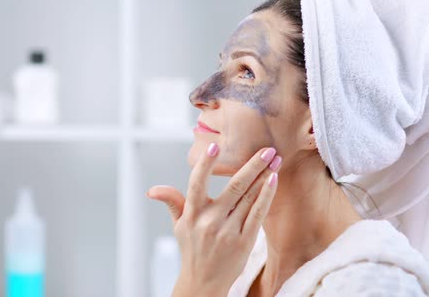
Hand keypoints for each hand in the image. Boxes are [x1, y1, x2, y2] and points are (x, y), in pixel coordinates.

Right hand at [147, 143, 281, 296]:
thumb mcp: (179, 225)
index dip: (205, 165)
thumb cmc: (192, 249)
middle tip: (267, 149)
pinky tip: (273, 180)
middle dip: (252, 165)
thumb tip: (153, 190)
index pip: (196, 183)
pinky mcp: (244, 242)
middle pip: (233, 187)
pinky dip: (266, 196)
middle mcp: (209, 221)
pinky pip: (257, 213)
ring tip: (275, 160)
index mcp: (192, 214)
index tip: (215, 147)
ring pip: (248, 197)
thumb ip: (172, 202)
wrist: (203, 283)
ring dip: (264, 176)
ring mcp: (228, 232)